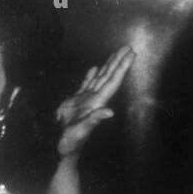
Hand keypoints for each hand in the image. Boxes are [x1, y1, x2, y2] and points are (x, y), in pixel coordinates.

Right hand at [55, 46, 134, 162]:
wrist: (62, 146)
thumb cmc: (72, 142)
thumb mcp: (82, 131)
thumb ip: (95, 120)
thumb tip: (110, 112)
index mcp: (98, 102)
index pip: (113, 81)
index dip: (122, 67)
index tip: (130, 54)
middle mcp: (95, 99)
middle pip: (109, 76)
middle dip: (118, 62)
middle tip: (127, 47)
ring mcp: (87, 99)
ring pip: (100, 78)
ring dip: (108, 65)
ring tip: (116, 52)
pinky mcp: (77, 101)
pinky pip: (87, 84)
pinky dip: (91, 75)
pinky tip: (95, 67)